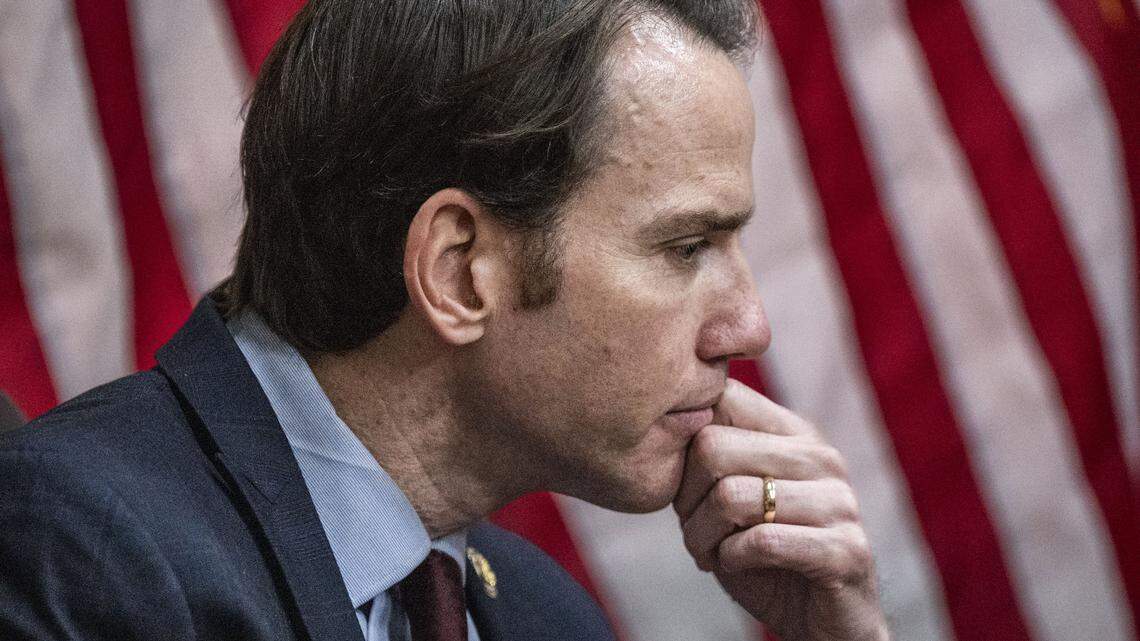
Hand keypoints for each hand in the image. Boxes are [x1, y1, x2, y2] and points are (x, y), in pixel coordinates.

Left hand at [673, 379, 888, 640]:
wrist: (823, 623)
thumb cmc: (765, 556)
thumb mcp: (732, 496)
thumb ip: (708, 458)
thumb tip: (662, 425)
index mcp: (793, 433)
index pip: (721, 396)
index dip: (682, 441)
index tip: (686, 484)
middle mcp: (821, 457)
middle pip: (712, 447)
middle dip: (686, 499)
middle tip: (694, 529)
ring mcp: (839, 502)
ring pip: (730, 496)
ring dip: (702, 536)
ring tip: (710, 552)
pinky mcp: (846, 550)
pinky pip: (761, 541)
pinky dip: (732, 559)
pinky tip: (735, 565)